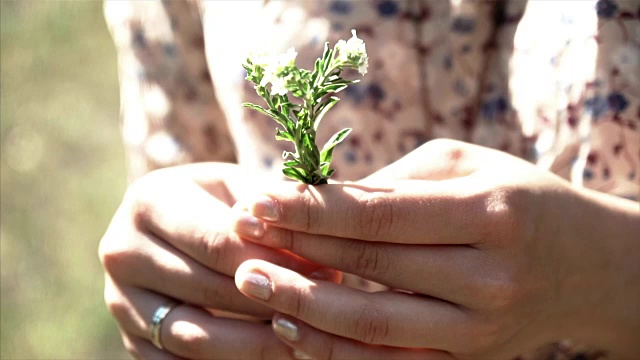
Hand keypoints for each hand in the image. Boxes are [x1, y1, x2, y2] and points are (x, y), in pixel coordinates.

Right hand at [99, 163, 338, 358]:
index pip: (217, 242)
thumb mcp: (240, 185)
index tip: (324, 273)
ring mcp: (120, 300)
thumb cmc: (219, 200)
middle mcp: (122, 250)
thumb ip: (270, 205)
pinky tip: (268, 355)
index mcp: (149, 201)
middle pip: (206, 289)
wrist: (176, 223)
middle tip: (320, 310)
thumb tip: (307, 241)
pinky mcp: (130, 338)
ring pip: (192, 336)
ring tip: (301, 340)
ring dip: (253, 344)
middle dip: (271, 301)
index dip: (274, 261)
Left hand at [231, 139, 639, 358]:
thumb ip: (391, 186)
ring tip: (251, 282)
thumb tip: (315, 204)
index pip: (379, 216)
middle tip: (239, 236)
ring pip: (372, 328)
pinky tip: (293, 323)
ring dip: (303, 305)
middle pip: (369, 269)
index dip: (311, 210)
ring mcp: (480, 331)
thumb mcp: (461, 168)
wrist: (583, 264)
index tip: (257, 200)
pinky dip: (335, 347)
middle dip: (296, 251)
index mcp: (489, 215)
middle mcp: (489, 278)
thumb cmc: (514, 197)